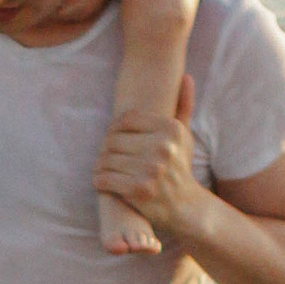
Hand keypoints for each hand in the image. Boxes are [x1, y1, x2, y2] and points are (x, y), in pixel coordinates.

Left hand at [96, 75, 203, 245]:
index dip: (114, 129)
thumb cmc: (179, 167)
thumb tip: (185, 76)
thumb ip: (183, 106)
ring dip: (99, 166)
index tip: (114, 140)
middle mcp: (162, 146)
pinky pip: (104, 178)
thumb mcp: (184, 136)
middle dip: (105, 149)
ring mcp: (150, 168)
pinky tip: (102, 182)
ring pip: (106, 159)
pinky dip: (99, 181)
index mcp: (170, 129)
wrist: (184, 206)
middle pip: (112, 139)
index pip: (125, 120)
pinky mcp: (138, 189)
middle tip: (105, 157)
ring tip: (102, 169)